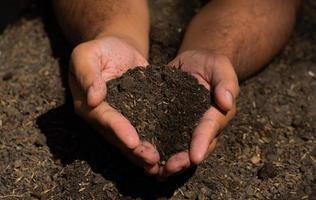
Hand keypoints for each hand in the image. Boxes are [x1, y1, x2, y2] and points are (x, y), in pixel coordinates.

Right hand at [69, 36, 159, 174]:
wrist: (119, 48)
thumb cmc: (101, 48)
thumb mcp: (87, 54)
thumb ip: (87, 74)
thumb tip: (93, 98)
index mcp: (88, 105)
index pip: (103, 119)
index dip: (118, 130)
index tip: (133, 140)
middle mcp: (103, 117)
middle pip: (117, 136)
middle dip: (135, 149)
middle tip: (152, 159)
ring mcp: (120, 118)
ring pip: (131, 139)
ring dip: (144, 152)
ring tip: (161, 162)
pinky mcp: (136, 115)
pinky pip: (145, 129)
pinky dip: (154, 140)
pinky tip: (168, 150)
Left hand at [159, 50, 239, 177]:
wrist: (192, 63)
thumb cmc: (209, 63)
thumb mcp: (219, 66)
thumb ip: (225, 81)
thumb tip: (227, 102)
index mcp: (216, 114)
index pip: (210, 128)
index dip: (202, 142)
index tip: (195, 156)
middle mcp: (202, 126)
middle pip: (195, 146)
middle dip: (183, 160)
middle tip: (170, 169)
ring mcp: (186, 127)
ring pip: (179, 148)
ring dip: (169, 162)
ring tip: (156, 172)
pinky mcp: (169, 124)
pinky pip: (164, 139)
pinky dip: (157, 151)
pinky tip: (144, 160)